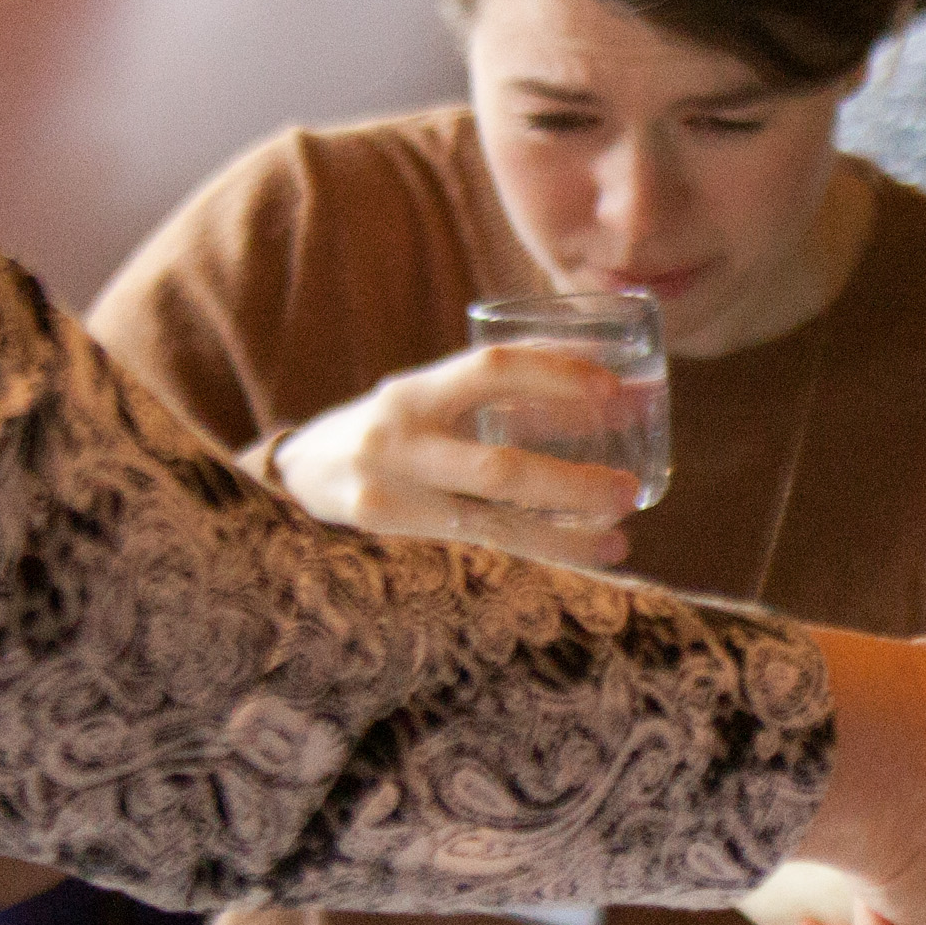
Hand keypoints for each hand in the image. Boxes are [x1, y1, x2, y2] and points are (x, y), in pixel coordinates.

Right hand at [263, 346, 649, 568]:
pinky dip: (541, 549)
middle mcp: (400, 438)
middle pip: (499, 467)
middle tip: (631, 487)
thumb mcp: (424, 399)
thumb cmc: (386, 431)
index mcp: (415, 389)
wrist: (294, 473)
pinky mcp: (389, 532)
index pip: (493, 370)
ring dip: (564, 531)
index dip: (556, 373)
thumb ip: (490, 397)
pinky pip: (479, 544)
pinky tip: (587, 555)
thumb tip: (605, 396)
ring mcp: (392, 492)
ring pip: (492, 521)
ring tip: (622, 535)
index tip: (616, 389)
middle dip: (572, 481)